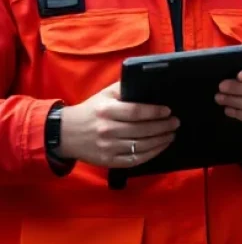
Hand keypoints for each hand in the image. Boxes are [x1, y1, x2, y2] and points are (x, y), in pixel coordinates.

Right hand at [59, 82, 178, 167]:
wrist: (65, 133)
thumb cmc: (91, 111)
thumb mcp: (104, 95)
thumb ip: (124, 88)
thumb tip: (147, 82)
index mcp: (106, 110)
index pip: (136, 112)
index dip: (155, 112)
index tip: (168, 111)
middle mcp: (107, 129)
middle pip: (142, 130)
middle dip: (163, 127)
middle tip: (175, 123)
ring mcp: (108, 147)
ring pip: (141, 146)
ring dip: (161, 140)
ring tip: (171, 134)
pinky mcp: (109, 161)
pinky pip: (135, 160)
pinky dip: (152, 154)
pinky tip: (161, 146)